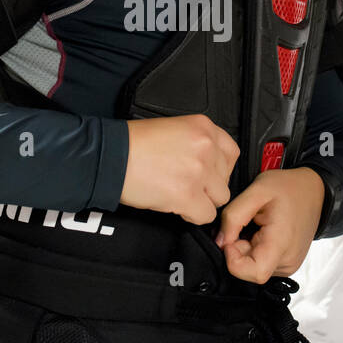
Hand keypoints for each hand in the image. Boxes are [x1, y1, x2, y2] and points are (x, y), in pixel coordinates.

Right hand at [119, 114, 238, 225]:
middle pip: (225, 178)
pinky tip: (176, 206)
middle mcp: (206, 146)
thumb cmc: (133, 144)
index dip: (219, 168)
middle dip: (208, 186)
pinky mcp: (187, 194)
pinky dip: (192, 215)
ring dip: (202, 201)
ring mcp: (199, 171)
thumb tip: (210, 167)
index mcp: (203, 127)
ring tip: (180, 195)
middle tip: (186, 185)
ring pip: (220, 198)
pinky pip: (206, 215)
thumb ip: (197, 144)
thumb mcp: (172, 130)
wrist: (111, 157)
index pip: (231, 153)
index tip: (208, 174)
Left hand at [216, 167, 325, 282]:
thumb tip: (220, 242)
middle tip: (248, 224)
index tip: (233, 237)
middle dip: (239, 248)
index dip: (234, 260)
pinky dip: (256, 250)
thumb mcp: (256, 191)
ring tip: (258, 225)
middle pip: (249, 270)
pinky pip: (262, 263)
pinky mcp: (287, 264)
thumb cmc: (288, 188)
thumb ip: (233, 217)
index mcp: (282, 243)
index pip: (254, 273)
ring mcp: (289, 265)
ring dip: (247, 248)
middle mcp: (288, 261)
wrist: (314, 191)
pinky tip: (263, 232)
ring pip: (253, 267)